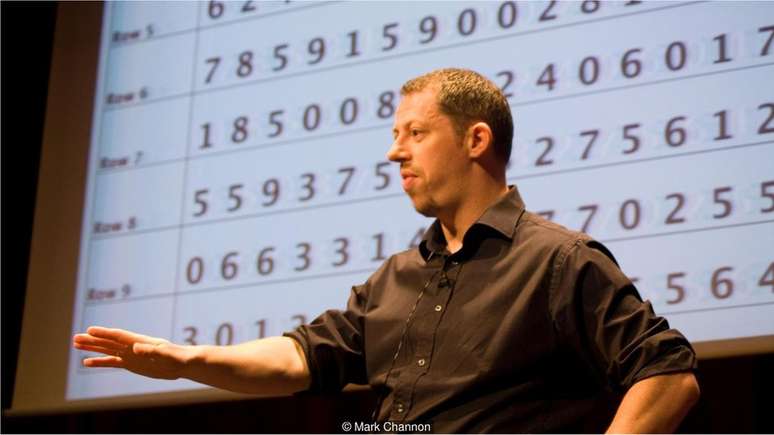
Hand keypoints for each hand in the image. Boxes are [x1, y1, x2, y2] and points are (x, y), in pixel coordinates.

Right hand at [73, 326, 197, 379]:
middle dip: (92, 340)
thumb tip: (135, 347)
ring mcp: (131, 355)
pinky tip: (87, 362)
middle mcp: (132, 346)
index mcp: (140, 342)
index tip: (90, 330)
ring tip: (76, 345)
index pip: (119, 336)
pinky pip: (112, 363)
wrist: (184, 363)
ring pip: (107, 350)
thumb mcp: (166, 354)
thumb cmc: (178, 357)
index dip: (105, 333)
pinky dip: (100, 362)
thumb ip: (152, 350)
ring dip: (92, 348)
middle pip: (109, 342)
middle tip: (75, 338)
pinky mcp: (132, 364)